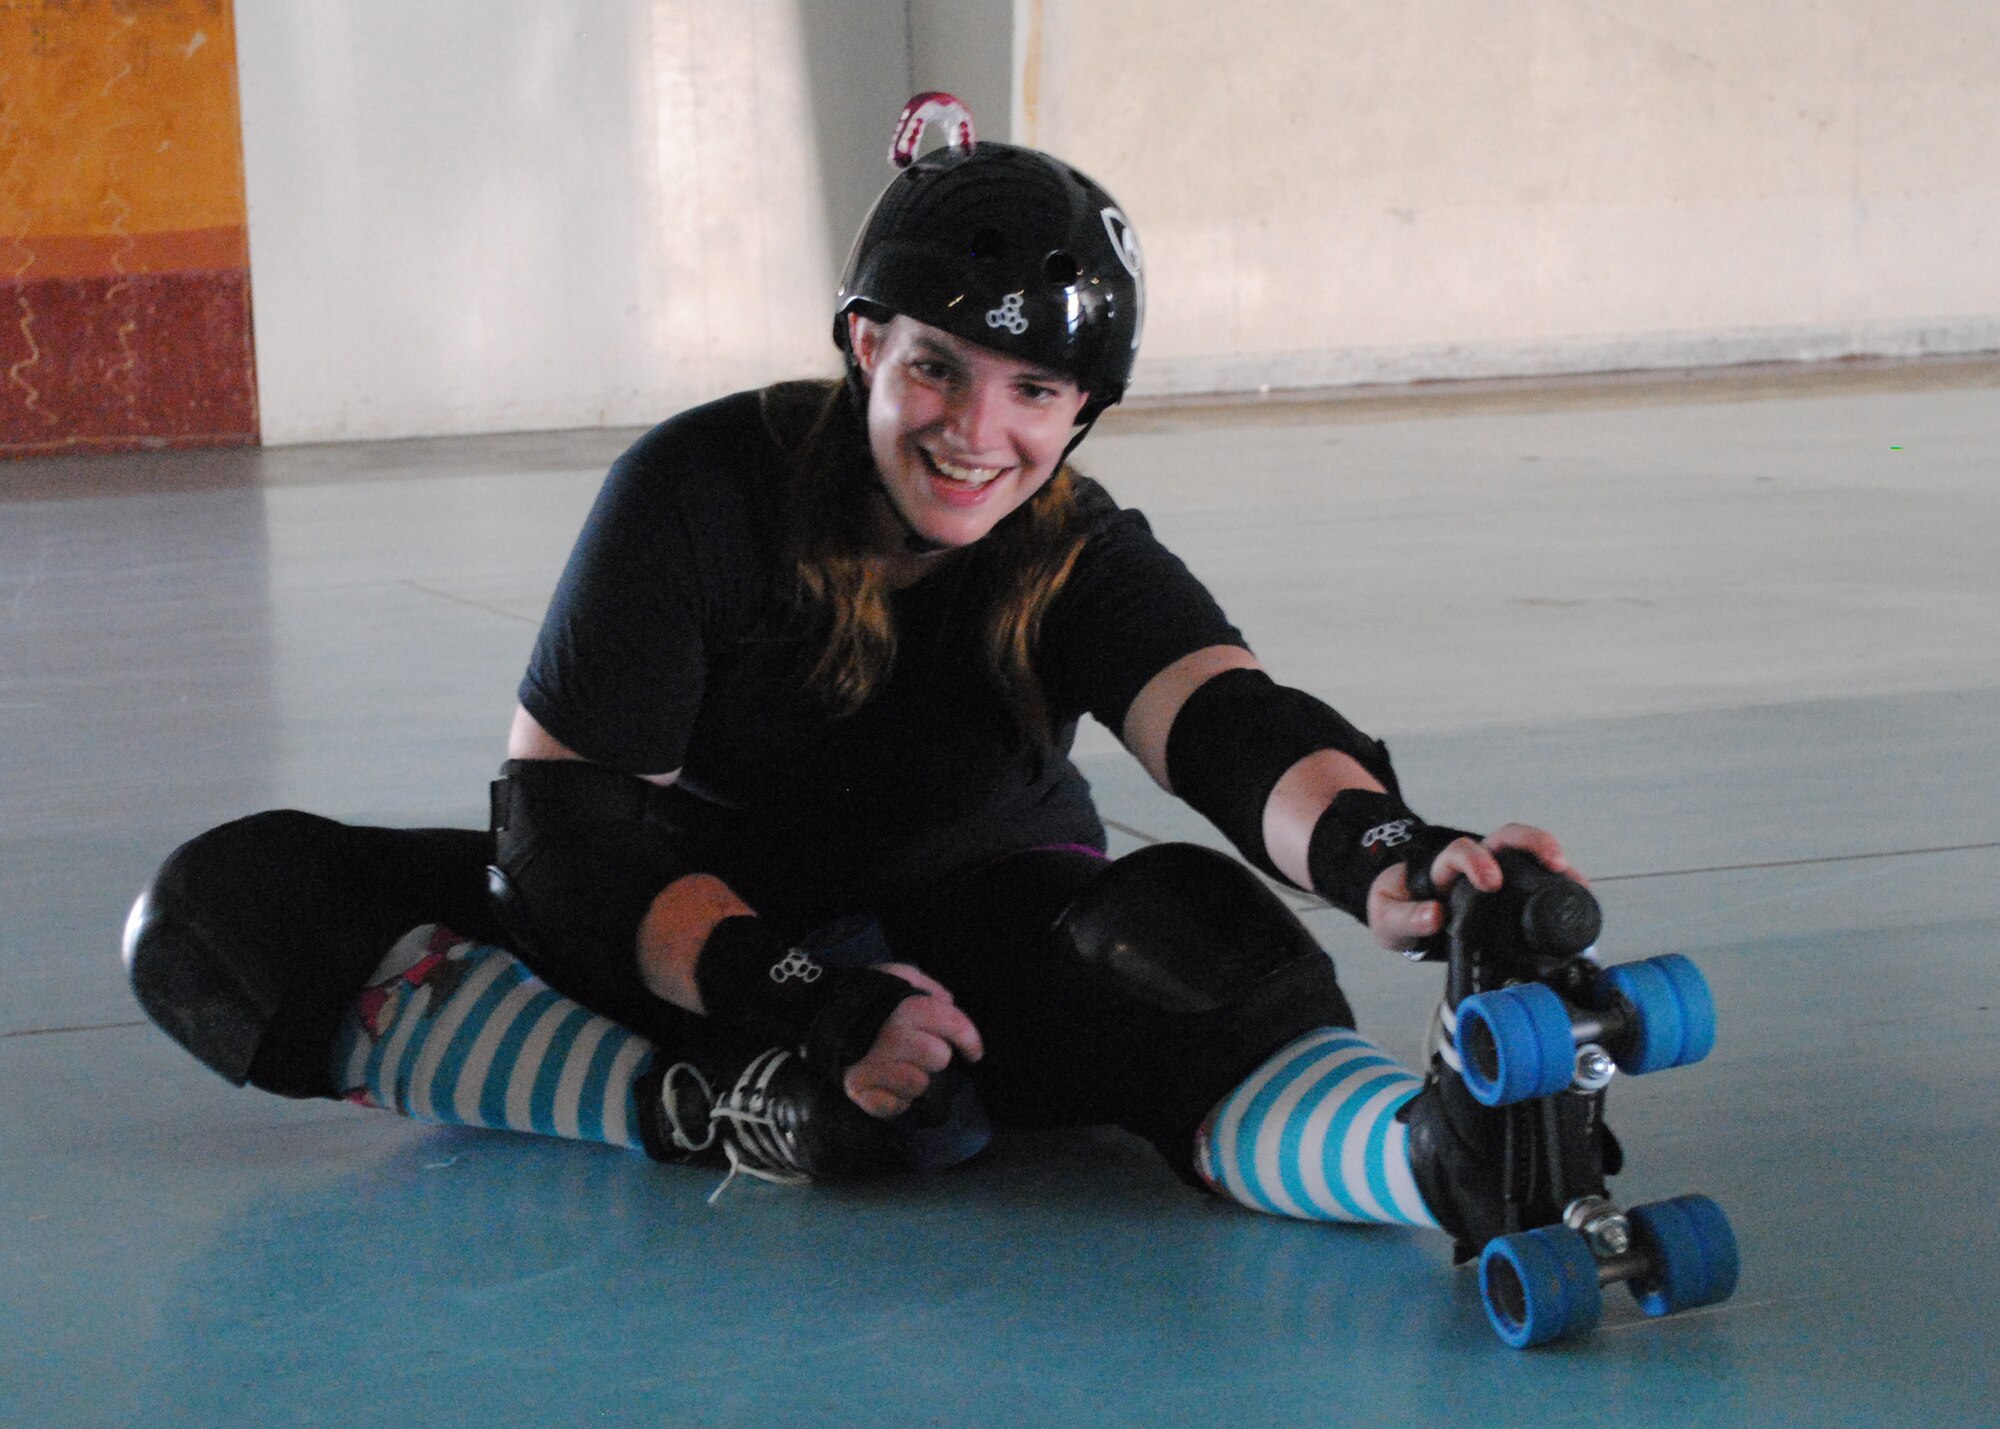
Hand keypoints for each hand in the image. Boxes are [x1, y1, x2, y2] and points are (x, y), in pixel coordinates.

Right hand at [840, 963, 983, 1118]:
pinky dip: (894, 1100)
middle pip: (939, 1059)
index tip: (974, 1053)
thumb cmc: (866, 996)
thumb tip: (949, 1003)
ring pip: (919, 1085)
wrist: (818, 1013)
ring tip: (897, 1067)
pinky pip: (894, 1107)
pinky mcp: (859, 1090)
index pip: (954, 1025)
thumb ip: (927, 987)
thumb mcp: (897, 975)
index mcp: (908, 1008)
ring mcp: (874, 1066)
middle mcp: (893, 1037)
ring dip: (914, 1080)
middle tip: (918, 1052)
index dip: (970, 1040)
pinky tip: (884, 1085)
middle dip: (934, 1057)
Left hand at [1365, 822, 1581, 952]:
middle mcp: (1473, 862)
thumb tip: (1434, 916)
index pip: (1460, 850)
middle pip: (1505, 838)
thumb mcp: (1387, 917)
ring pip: (1526, 851)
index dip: (1476, 861)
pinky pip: (1536, 873)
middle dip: (1533, 843)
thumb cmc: (1397, 909)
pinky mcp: (1508, 885)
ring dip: (1553, 859)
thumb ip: (1406, 917)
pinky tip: (1577, 892)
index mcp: (1441, 867)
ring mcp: (1494, 870)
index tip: (1490, 882)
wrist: (1402, 912)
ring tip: (1577, 881)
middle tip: (1554, 862)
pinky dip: (1559, 879)